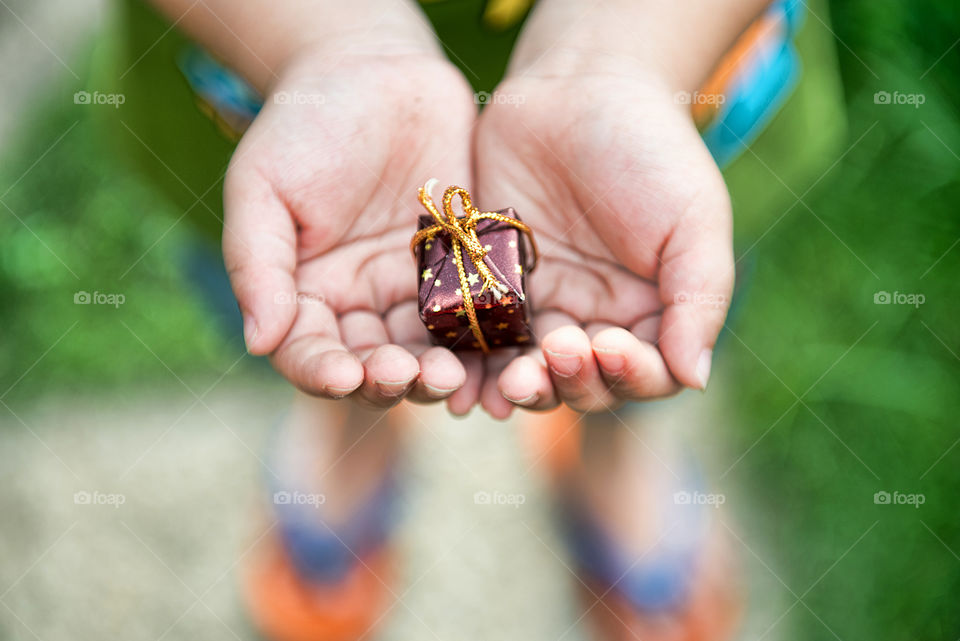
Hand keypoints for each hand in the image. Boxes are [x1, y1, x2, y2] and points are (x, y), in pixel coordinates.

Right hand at [224, 48, 478, 407]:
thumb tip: (258, 341)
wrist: (376, 70)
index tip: (343, 377)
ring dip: (437, 371)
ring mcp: (416, 291)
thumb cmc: (305, 124)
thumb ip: (258, 264)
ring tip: (454, 376)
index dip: (322, 371)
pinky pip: (475, 314)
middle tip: (411, 376)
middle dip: (390, 378)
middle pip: (372, 365)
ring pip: (426, 351)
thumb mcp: (263, 186)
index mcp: (307, 293)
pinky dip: (483, 340)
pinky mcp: (463, 271)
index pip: (309, 352)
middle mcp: (362, 304)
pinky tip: (495, 353)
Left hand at [473, 67, 733, 415]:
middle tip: (555, 352)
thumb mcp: (693, 220)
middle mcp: (598, 319)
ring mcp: (544, 305)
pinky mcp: (495, 289)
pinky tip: (470, 376)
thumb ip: (699, 299)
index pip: (647, 375)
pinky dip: (479, 366)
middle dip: (572, 382)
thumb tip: (695, 380)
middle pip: (586, 384)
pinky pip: (485, 338)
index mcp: (653, 311)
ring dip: (525, 387)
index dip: (630, 376)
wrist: (577, 88)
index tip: (610, 345)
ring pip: (532, 373)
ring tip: (510, 382)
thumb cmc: (649, 150)